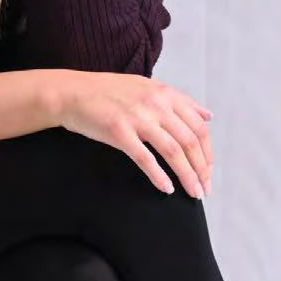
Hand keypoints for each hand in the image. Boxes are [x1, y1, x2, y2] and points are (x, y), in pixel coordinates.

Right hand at [58, 70, 212, 198]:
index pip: (198, 126)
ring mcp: (137, 117)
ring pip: (173, 151)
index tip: (208, 170)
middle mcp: (156, 104)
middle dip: (201, 169)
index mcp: (165, 94)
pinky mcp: (119, 132)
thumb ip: (179, 101)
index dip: (207, 151)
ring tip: (193, 193)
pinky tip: (167, 189)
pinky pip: (145, 158)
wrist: (72, 93)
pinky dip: (159, 176)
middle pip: (189, 141)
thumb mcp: (148, 88)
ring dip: (187, 175)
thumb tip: (208, 115)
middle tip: (204, 189)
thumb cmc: (109, 92)